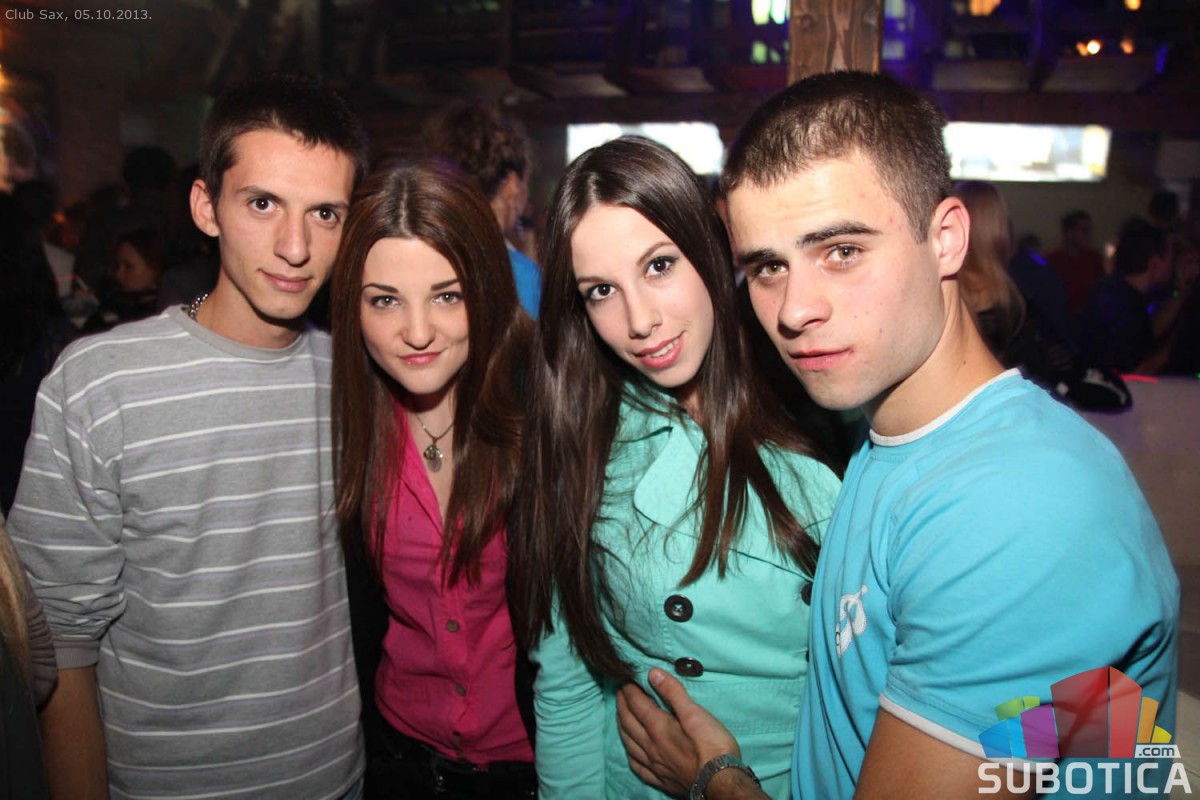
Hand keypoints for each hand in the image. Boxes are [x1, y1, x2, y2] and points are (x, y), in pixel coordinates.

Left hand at [617, 667, 740, 795]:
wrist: (721, 783)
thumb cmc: (712, 746)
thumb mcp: (695, 713)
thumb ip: (673, 692)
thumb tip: (653, 673)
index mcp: (657, 728)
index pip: (636, 704)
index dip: (629, 690)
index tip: (624, 678)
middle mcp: (650, 747)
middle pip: (628, 722)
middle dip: (622, 704)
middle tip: (619, 692)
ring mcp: (654, 765)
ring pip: (629, 743)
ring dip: (621, 726)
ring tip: (620, 715)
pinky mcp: (661, 780)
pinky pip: (637, 766)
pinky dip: (630, 753)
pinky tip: (631, 752)